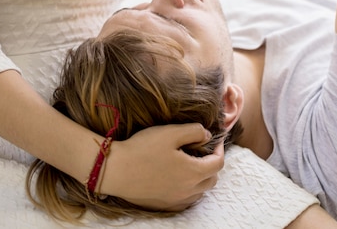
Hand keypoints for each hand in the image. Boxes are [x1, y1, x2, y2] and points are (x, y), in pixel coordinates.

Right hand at [100, 123, 223, 209]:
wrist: (117, 170)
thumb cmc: (143, 148)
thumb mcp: (170, 132)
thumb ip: (194, 131)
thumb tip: (207, 135)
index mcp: (193, 172)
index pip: (218, 164)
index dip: (220, 150)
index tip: (215, 140)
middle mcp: (188, 190)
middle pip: (212, 179)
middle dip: (212, 164)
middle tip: (203, 151)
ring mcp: (176, 201)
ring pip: (200, 191)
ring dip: (201, 177)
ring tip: (191, 163)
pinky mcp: (164, 206)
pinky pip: (186, 200)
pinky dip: (189, 189)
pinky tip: (178, 177)